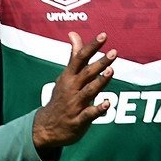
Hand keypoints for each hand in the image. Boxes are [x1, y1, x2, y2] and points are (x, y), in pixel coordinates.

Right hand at [31, 32, 117, 156]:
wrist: (46, 127)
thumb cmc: (61, 97)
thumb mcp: (66, 76)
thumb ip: (74, 56)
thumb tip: (74, 34)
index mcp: (69, 77)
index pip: (80, 58)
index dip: (92, 46)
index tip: (104, 35)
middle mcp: (72, 89)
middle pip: (86, 73)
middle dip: (100, 63)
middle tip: (113, 53)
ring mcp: (75, 105)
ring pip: (89, 91)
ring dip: (100, 82)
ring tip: (111, 71)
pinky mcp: (78, 120)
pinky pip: (89, 114)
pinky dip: (98, 109)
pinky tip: (108, 103)